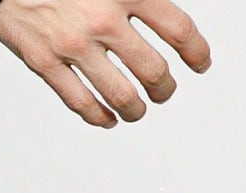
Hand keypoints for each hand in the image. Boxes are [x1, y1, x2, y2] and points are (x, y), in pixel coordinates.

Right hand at [0, 0, 210, 126]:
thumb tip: (164, 21)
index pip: (177, 28)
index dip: (196, 51)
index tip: (200, 62)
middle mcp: (102, 19)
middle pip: (152, 69)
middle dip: (165, 88)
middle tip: (165, 91)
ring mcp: (72, 46)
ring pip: (119, 94)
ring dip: (136, 109)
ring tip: (138, 110)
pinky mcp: (45, 64)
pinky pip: (79, 102)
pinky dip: (99, 116)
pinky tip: (108, 119)